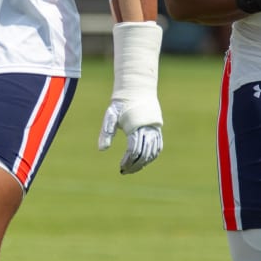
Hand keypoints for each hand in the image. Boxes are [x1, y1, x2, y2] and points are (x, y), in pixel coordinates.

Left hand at [99, 22, 163, 173]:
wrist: (137, 90)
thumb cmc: (121, 104)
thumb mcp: (110, 116)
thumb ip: (106, 132)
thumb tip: (102, 149)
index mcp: (135, 126)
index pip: (134, 150)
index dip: (128, 161)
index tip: (121, 167)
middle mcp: (147, 129)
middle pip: (144, 154)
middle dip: (135, 165)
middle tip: (125, 171)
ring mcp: (154, 129)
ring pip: (152, 152)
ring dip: (144, 162)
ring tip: (133, 168)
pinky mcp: (157, 129)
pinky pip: (158, 146)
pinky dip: (152, 156)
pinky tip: (144, 161)